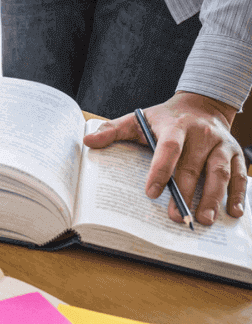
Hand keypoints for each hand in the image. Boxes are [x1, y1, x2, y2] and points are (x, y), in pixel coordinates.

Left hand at [84, 92, 246, 224]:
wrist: (202, 104)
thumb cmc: (164, 119)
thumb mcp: (137, 119)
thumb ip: (113, 131)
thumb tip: (87, 141)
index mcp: (175, 127)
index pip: (168, 149)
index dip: (160, 170)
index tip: (152, 192)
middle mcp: (202, 135)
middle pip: (194, 166)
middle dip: (185, 193)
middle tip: (176, 216)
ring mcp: (222, 145)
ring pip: (220, 172)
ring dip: (213, 197)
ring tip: (204, 219)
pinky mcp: (236, 153)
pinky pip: (241, 175)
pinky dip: (240, 194)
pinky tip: (234, 212)